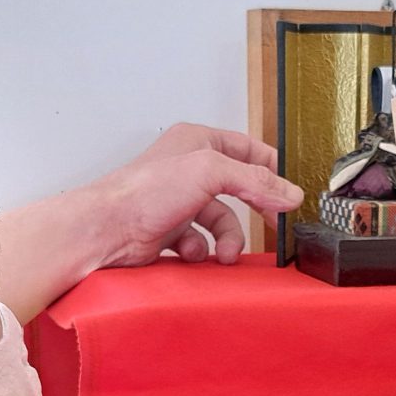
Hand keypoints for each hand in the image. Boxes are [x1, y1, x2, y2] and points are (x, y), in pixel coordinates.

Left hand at [83, 123, 302, 266]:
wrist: (106, 231)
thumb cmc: (142, 192)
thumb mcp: (210, 172)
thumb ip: (254, 180)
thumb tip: (289, 192)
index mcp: (196, 141)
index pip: (247, 149)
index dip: (270, 169)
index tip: (289, 192)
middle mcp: (188, 169)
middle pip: (239, 189)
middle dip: (255, 210)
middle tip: (274, 225)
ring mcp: (179, 201)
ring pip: (222, 221)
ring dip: (227, 240)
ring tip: (226, 253)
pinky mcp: (170, 231)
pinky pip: (201, 242)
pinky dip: (201, 251)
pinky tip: (191, 252)